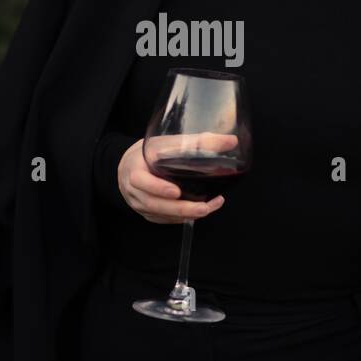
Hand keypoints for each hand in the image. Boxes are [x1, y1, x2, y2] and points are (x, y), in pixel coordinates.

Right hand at [116, 133, 236, 223]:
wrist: (130, 165)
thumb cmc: (150, 152)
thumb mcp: (168, 142)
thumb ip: (199, 142)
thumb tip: (231, 141)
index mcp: (135, 168)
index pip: (142, 180)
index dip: (158, 187)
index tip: (176, 191)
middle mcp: (134, 189)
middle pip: (154, 203)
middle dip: (179, 208)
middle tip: (203, 207)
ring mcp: (139, 203)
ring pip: (159, 214)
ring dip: (184, 214)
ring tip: (207, 209)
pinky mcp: (146, 213)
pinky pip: (163, 219)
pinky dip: (180, 218)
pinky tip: (197, 213)